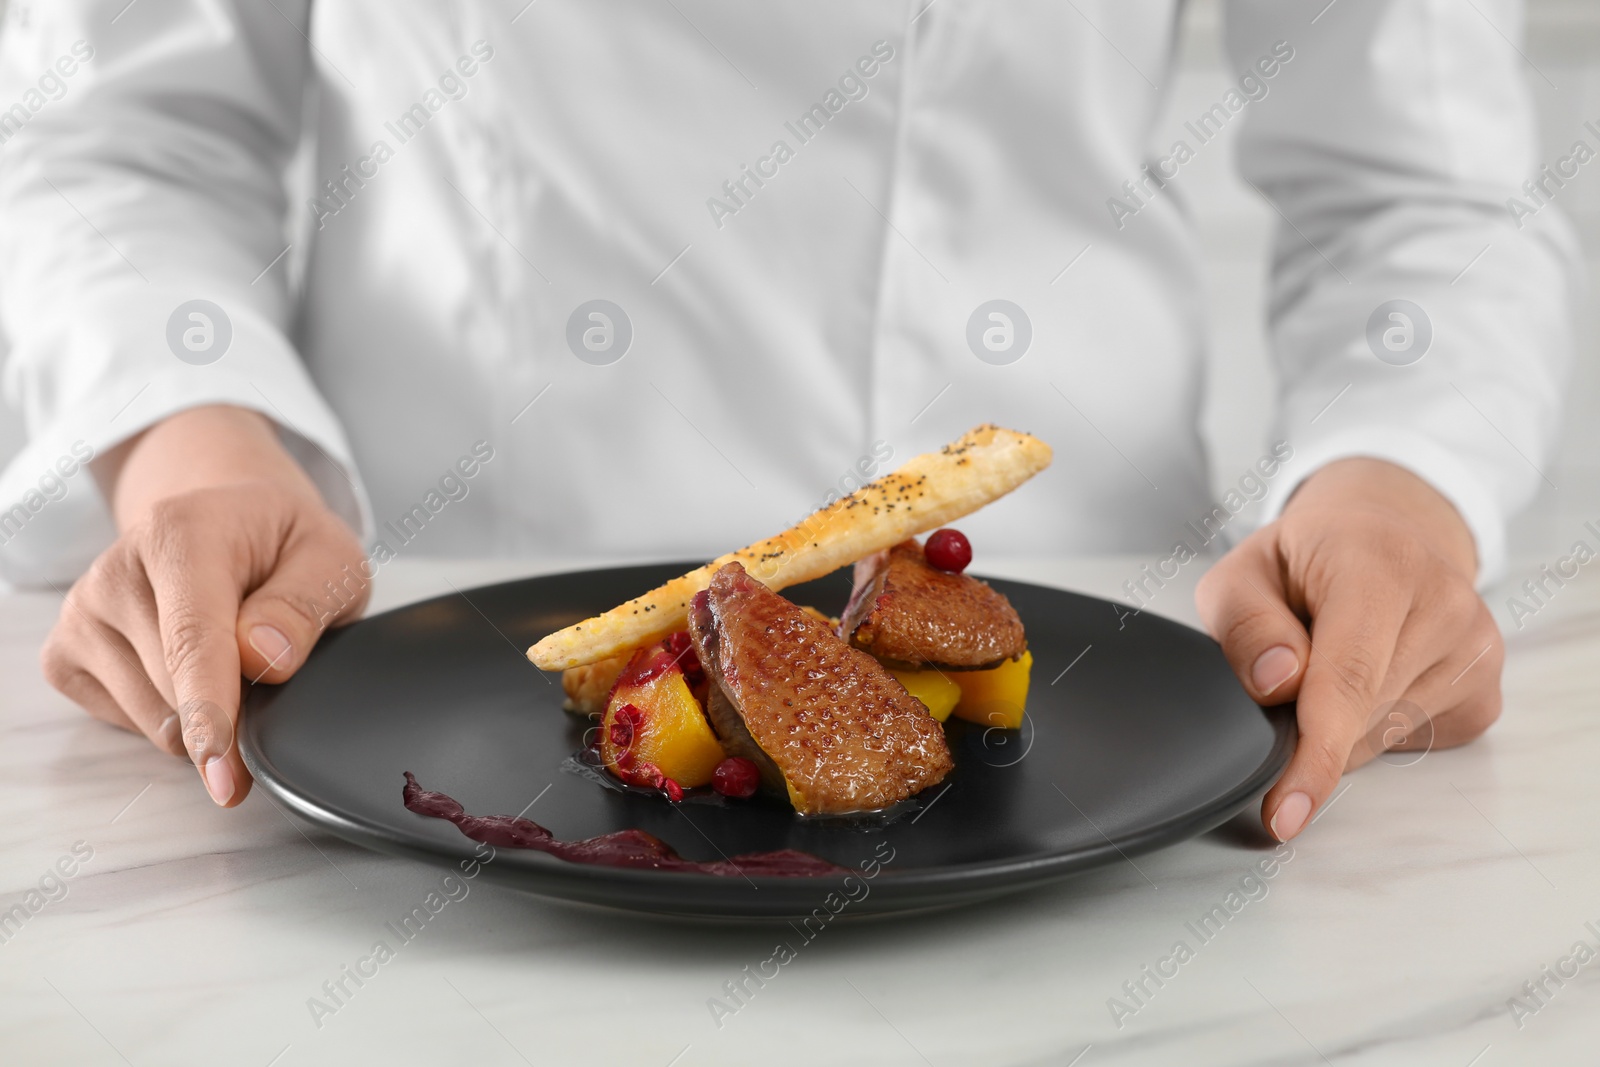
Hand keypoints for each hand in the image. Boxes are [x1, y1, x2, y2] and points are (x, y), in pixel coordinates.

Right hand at [40, 406, 368, 805]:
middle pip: (178, 689)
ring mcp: (83, 613)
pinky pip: (129, 724)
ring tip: (230, 651)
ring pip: (155, 718)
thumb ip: (304, 604)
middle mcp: (117, 569)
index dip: (209, 707)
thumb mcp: (331, 558)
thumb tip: (265, 658)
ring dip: (206, 711)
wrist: (230, 525)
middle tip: (271, 658)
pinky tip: (190, 667)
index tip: (219, 763)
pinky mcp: (66, 653)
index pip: (192, 638)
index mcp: (182, 533)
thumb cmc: (282, 545)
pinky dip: (172, 716)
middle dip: (238, 704)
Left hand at [1195, 458, 1501, 840]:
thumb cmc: (1307, 558)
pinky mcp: (1486, 694)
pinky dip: (1370, 728)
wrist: (1383, 537)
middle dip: (1304, 720)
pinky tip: (1370, 675)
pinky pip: (1408, 744)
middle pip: (1357, 717)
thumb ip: (1243, 623)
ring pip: (1379, 739)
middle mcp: (1446, 604)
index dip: (1315, 754)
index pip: (1348, 677)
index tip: (1286, 812)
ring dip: (1337, 723)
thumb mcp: (1243, 572)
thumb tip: (1276, 684)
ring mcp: (1478, 652)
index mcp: (1381, 563)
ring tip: (1333, 655)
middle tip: (1287, 669)